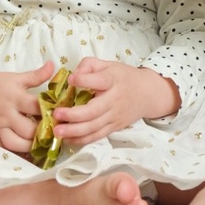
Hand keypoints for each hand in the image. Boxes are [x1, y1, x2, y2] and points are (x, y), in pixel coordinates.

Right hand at [0, 61, 54, 152]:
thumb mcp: (15, 77)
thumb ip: (36, 75)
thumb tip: (54, 65)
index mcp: (14, 97)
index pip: (35, 106)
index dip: (50, 111)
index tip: (61, 113)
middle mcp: (6, 114)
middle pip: (28, 129)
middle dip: (43, 132)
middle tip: (55, 131)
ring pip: (16, 143)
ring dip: (31, 145)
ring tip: (43, 142)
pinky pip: (5, 150)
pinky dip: (17, 153)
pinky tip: (29, 152)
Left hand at [53, 58, 181, 145]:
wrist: (147, 93)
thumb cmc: (123, 77)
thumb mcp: (108, 64)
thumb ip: (89, 65)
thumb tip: (73, 76)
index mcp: (113, 81)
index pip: (100, 81)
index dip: (84, 80)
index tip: (71, 80)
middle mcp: (114, 100)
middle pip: (94, 111)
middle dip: (74, 115)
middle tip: (56, 114)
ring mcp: (114, 116)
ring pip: (94, 127)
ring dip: (74, 131)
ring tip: (58, 131)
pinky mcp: (114, 127)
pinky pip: (97, 136)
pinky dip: (82, 140)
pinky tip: (67, 139)